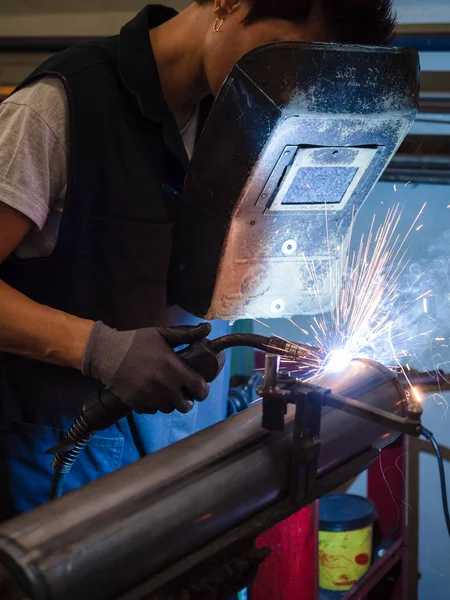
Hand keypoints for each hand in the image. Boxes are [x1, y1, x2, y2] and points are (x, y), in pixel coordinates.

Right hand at [81, 322, 211, 413]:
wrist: (106, 354)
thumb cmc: (135, 342)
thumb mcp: (161, 333)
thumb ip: (186, 333)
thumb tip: (208, 328)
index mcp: (173, 367)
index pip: (199, 388)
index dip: (202, 390)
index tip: (199, 387)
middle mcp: (163, 385)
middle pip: (186, 406)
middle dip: (187, 400)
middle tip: (183, 392)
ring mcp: (150, 396)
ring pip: (169, 409)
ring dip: (170, 402)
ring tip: (166, 391)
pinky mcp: (137, 403)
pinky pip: (152, 410)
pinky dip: (154, 404)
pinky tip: (151, 393)